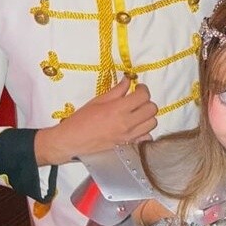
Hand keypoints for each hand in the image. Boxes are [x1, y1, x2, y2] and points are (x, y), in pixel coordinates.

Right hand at [35, 78, 157, 164]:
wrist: (73, 140)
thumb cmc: (81, 119)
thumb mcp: (98, 100)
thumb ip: (117, 90)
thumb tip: (128, 80)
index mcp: (118, 108)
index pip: (143, 96)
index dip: (143, 89)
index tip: (138, 88)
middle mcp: (126, 122)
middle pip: (152, 109)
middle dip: (147, 101)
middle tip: (138, 100)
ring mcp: (128, 135)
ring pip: (152, 123)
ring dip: (147, 116)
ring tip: (137, 113)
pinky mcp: (127, 145)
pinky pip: (146, 138)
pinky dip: (145, 132)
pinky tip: (136, 127)